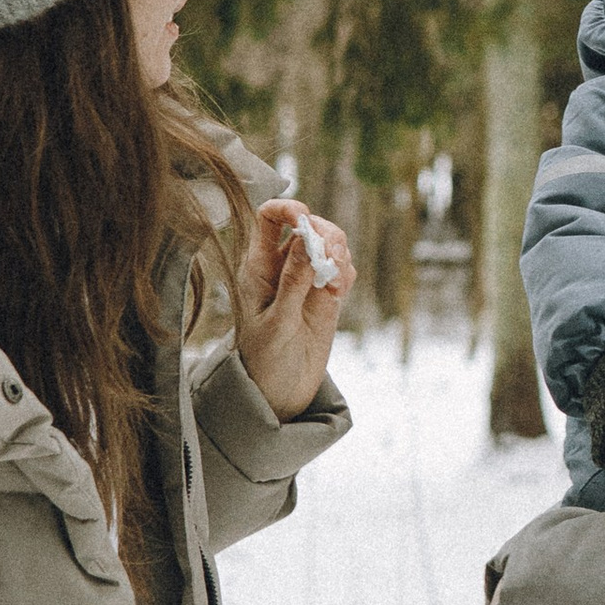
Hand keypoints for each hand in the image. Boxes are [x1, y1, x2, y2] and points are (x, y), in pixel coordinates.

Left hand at [235, 199, 353, 420]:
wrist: (278, 396)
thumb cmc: (265, 362)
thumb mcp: (277, 323)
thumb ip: (293, 282)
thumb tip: (306, 240)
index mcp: (258, 267)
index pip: (268, 217)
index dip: (288, 208)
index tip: (306, 219)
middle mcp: (282, 268)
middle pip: (307, 226)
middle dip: (324, 234)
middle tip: (332, 256)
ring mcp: (306, 281)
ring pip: (329, 245)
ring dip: (338, 253)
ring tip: (334, 282)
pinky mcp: (326, 297)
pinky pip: (342, 270)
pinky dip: (345, 273)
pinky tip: (338, 292)